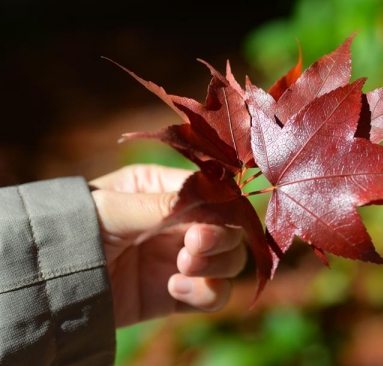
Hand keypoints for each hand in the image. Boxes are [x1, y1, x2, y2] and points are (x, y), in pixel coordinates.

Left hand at [89, 164, 246, 327]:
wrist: (49, 285)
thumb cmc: (74, 230)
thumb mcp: (111, 210)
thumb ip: (158, 204)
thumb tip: (206, 196)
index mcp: (166, 191)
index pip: (214, 193)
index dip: (223, 206)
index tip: (213, 219)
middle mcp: (181, 224)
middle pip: (230, 228)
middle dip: (220, 237)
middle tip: (194, 245)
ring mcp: (183, 259)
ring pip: (230, 261)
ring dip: (216, 265)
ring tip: (182, 268)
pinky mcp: (180, 294)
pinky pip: (214, 294)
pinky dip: (206, 293)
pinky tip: (175, 288)